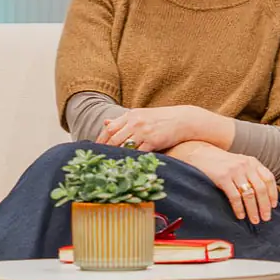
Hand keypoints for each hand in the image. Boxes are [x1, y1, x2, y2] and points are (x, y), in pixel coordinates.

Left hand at [96, 106, 224, 152]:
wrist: (184, 120)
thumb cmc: (161, 119)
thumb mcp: (141, 115)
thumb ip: (123, 120)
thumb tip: (105, 122)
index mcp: (131, 115)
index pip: (110, 128)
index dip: (101, 140)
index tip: (95, 149)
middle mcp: (135, 122)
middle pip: (114, 138)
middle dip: (106, 149)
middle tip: (99, 159)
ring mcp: (144, 131)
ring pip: (124, 145)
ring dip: (117, 155)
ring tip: (110, 163)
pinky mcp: (153, 140)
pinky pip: (139, 152)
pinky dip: (132, 158)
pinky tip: (127, 164)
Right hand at [169, 141, 277, 223]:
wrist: (198, 153)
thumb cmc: (218, 162)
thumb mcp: (238, 163)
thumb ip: (250, 173)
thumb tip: (261, 194)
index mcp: (252, 162)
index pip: (269, 179)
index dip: (273, 194)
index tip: (273, 206)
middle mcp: (246, 165)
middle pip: (261, 189)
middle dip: (265, 206)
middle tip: (265, 218)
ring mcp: (234, 171)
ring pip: (249, 194)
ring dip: (253, 210)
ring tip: (254, 220)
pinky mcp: (223, 177)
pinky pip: (235, 197)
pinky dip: (239, 208)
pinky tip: (240, 215)